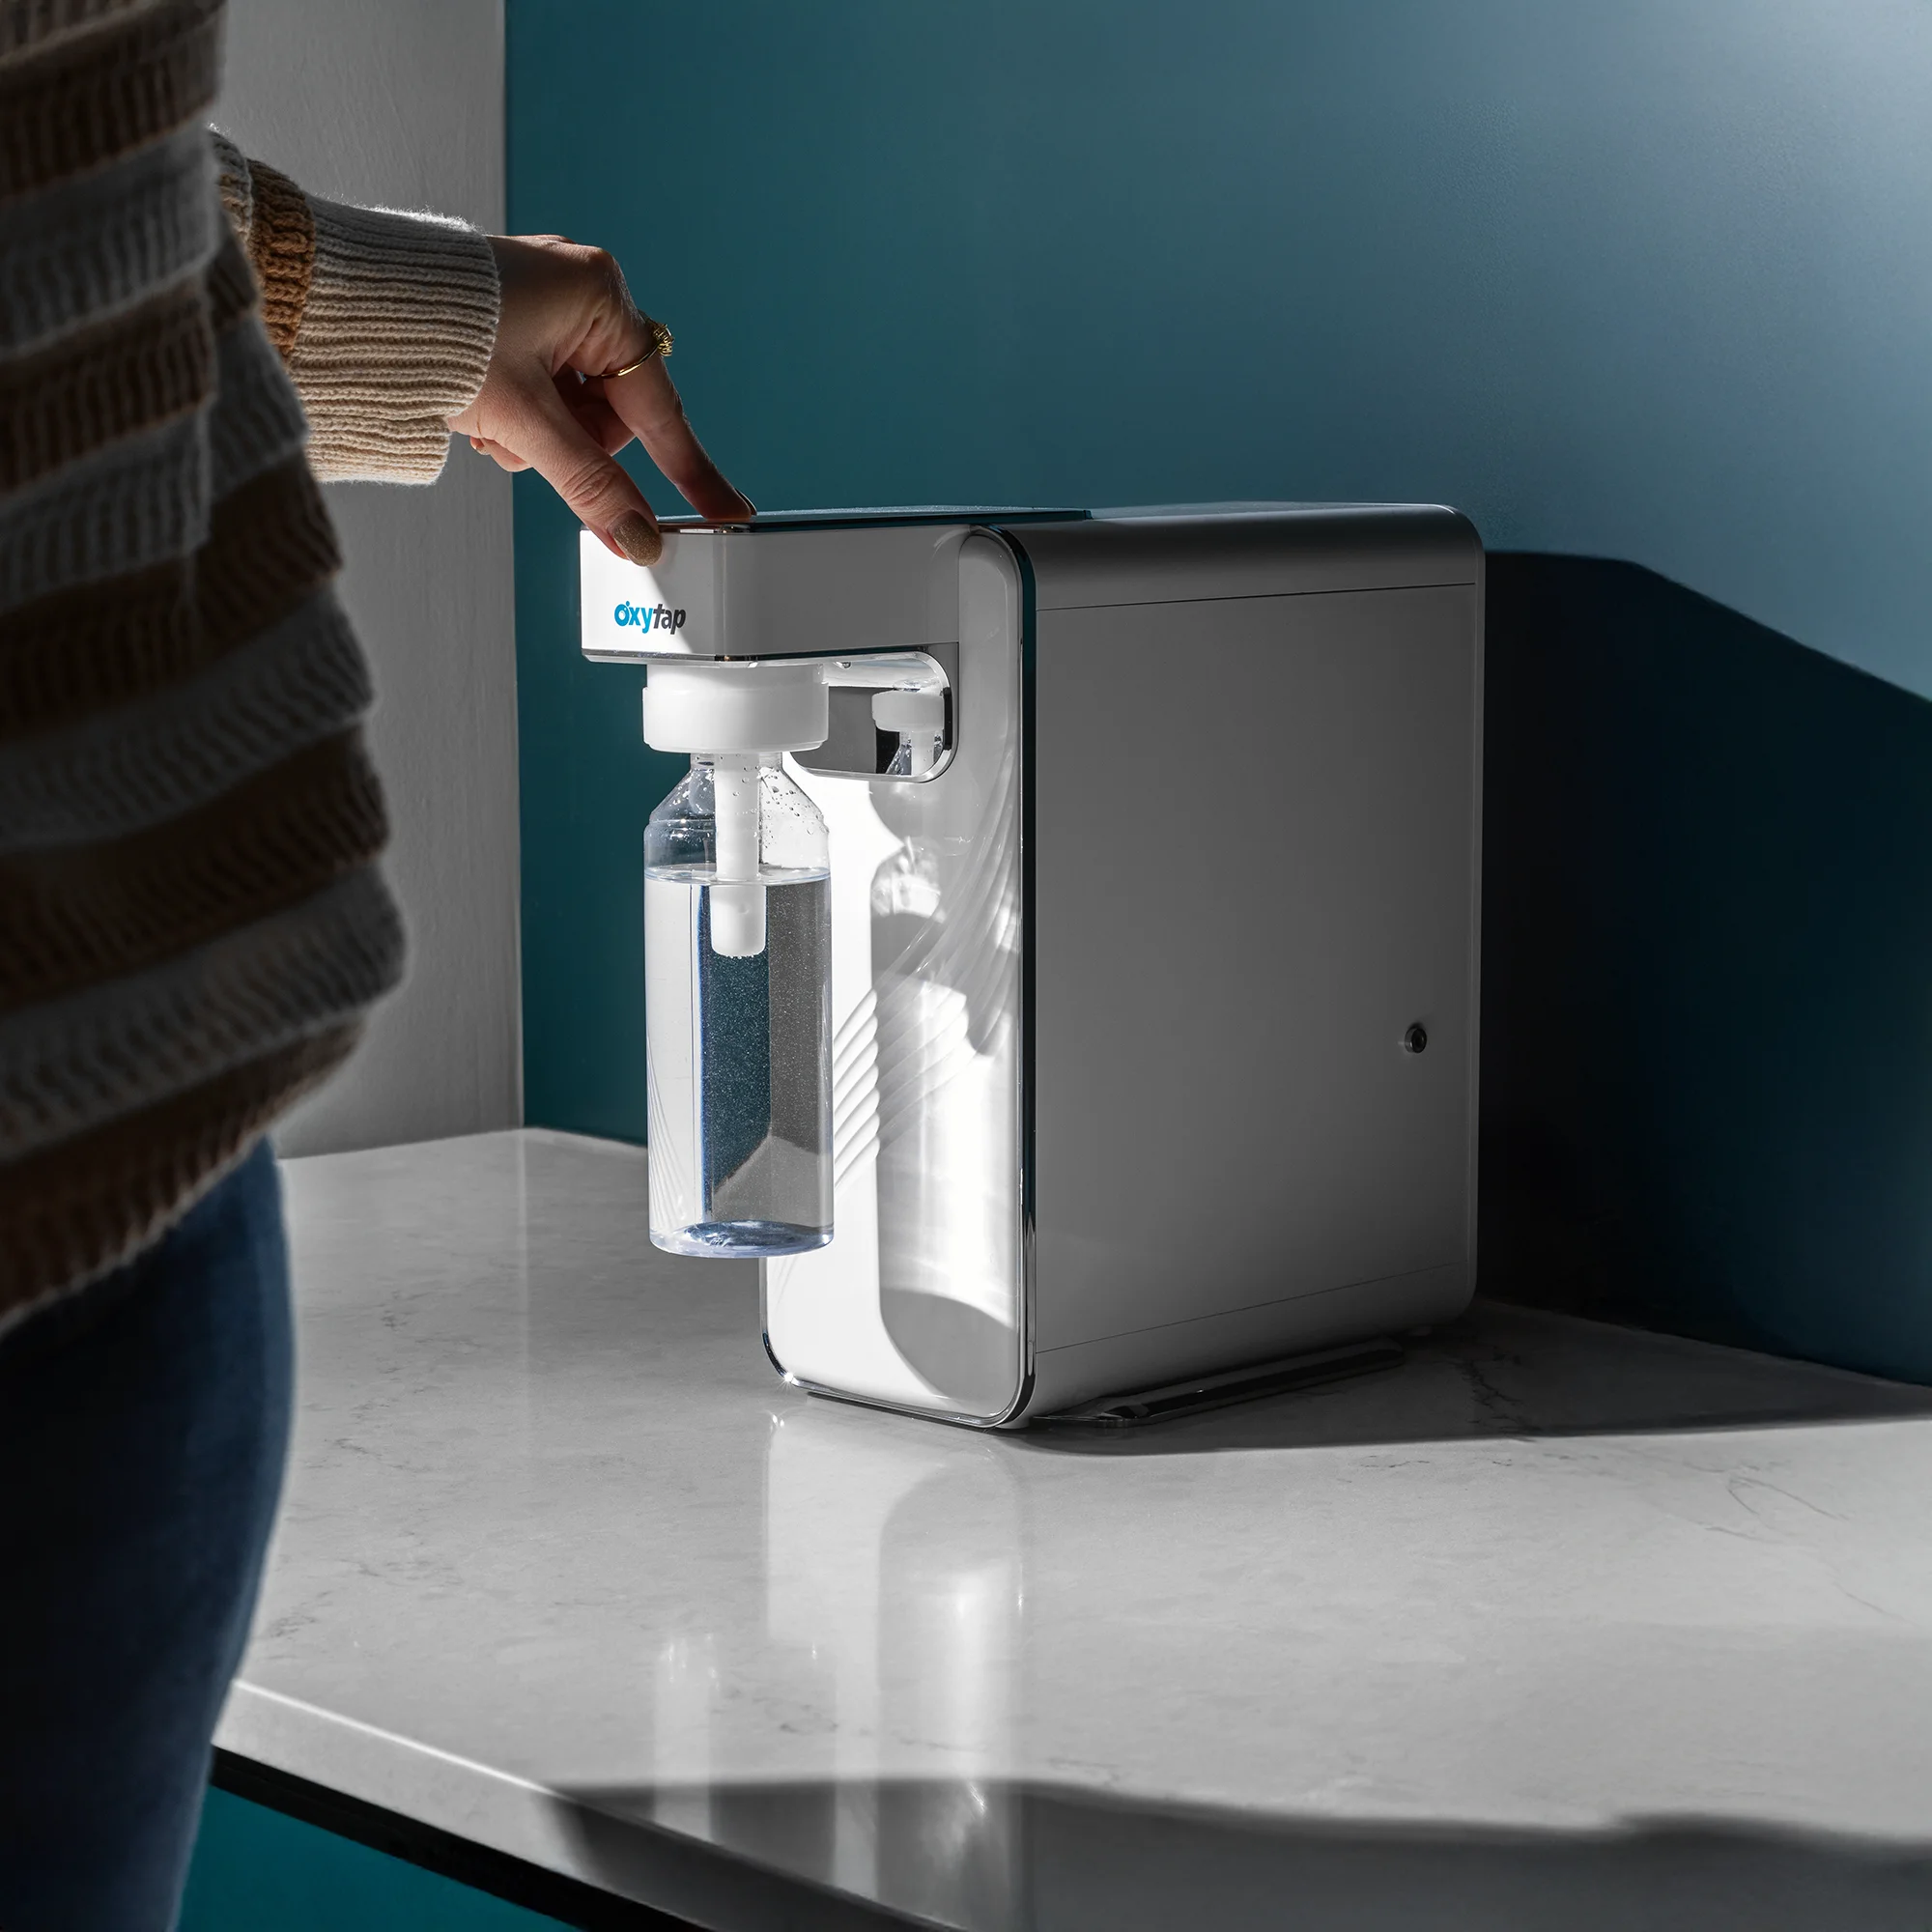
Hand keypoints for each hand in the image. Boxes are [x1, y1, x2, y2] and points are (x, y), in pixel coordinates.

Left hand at [449, 234, 753, 564]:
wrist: (342, 300)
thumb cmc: (428, 328)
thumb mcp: (522, 419)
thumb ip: (588, 484)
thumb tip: (636, 536)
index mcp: (599, 294)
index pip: (659, 406)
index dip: (689, 469)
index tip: (726, 512)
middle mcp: (580, 290)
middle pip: (611, 411)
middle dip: (570, 440)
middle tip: (523, 441)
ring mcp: (545, 303)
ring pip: (573, 407)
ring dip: (537, 432)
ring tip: (489, 417)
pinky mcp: (511, 321)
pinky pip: (541, 390)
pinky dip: (516, 412)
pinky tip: (481, 405)